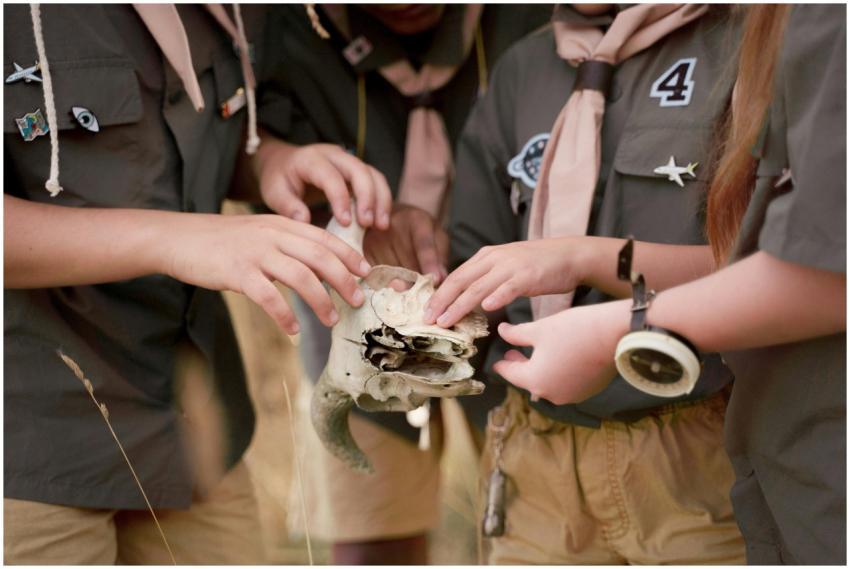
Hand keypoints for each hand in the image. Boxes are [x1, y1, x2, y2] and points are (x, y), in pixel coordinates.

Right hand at [165, 213, 370, 333]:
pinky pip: (269, 297)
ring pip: (301, 276)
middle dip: (344, 280)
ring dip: (321, 300)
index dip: (348, 255)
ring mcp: (255, 253)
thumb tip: (317, 267)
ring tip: (331, 320)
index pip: (324, 237)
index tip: (366, 271)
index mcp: (281, 224)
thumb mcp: (259, 233)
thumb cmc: (222, 241)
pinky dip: (285, 315)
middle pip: (320, 256)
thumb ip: (286, 244)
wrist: (178, 238)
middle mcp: (272, 235)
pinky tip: (293, 330)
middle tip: (357, 300)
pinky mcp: (237, 272)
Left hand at [254, 139, 391, 229]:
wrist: (284, 163)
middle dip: (367, 197)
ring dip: (381, 199)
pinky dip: (382, 200)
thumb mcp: (274, 191)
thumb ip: (287, 206)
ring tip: (381, 225)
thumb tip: (304, 221)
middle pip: (359, 170)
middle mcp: (334, 155)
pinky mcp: (358, 170)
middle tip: (368, 224)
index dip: (340, 199)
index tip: (346, 223)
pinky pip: (376, 181)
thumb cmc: (279, 179)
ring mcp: (348, 161)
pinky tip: (380, 222)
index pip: (330, 176)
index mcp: (311, 159)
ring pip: (373, 174)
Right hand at [362, 204, 448, 281]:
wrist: (395, 216)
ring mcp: (375, 237)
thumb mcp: (437, 236)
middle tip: (423, 290)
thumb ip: (440, 256)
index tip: (436, 280)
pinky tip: (394, 282)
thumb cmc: (420, 230)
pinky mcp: (364, 250)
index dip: (429, 264)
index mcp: (416, 220)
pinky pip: (376, 275)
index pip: (423, 245)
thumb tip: (439, 280)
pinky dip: (387, 283)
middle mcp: (393, 226)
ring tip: (409, 284)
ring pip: (392, 273)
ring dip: (402, 283)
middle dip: (416, 281)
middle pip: (406, 264)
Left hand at [425, 237, 588, 326]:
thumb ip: (485, 279)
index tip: (425, 312)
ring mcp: (510, 266)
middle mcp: (494, 258)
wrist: (568, 255)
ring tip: (447, 321)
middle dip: (442, 302)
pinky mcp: (528, 275)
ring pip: (478, 288)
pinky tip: (486, 308)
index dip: (439, 295)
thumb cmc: (536, 265)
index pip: (455, 276)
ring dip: (460, 306)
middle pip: (460, 281)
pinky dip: (497, 297)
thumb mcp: (504, 266)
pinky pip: (509, 287)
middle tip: (427, 320)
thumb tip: (464, 299)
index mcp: (486, 256)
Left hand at [492, 300, 629, 404]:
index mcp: (535, 380)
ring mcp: (571, 396)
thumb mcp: (539, 329)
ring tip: (537, 354)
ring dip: (540, 369)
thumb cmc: (573, 329)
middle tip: (513, 352)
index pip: (511, 373)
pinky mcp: (588, 391)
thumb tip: (502, 332)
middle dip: (521, 365)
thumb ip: (516, 335)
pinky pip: (565, 384)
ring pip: (548, 383)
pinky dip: (558, 373)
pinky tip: (559, 358)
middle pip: (529, 380)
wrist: (615, 334)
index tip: (497, 361)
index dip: (503, 364)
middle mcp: (551, 394)